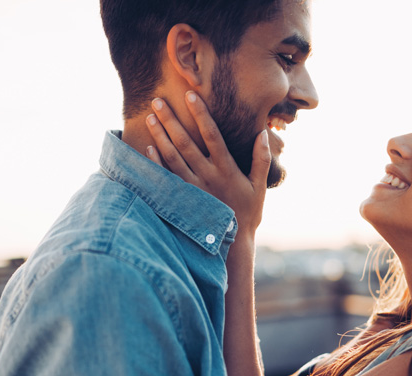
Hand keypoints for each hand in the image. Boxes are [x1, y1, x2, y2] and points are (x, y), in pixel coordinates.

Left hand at [144, 91, 270, 234]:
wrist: (233, 244)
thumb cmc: (248, 212)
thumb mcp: (260, 186)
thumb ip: (261, 159)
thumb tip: (262, 134)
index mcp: (227, 169)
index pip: (212, 135)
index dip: (201, 114)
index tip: (191, 95)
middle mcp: (208, 176)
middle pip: (186, 143)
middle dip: (171, 120)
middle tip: (158, 101)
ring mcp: (193, 188)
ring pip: (173, 158)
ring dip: (160, 136)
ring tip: (150, 118)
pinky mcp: (183, 199)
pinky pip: (166, 178)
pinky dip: (156, 162)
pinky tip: (148, 147)